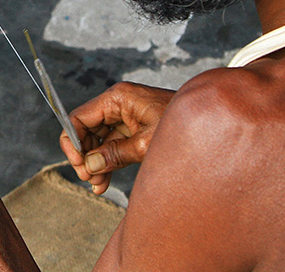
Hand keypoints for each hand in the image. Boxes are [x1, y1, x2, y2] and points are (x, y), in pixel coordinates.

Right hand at [59, 82, 174, 194]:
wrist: (211, 125)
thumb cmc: (184, 127)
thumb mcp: (146, 143)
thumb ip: (115, 154)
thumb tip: (89, 165)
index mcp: (118, 98)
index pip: (80, 117)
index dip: (73, 142)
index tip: (79, 165)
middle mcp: (118, 104)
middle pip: (87, 130)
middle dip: (85, 156)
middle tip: (89, 179)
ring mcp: (125, 116)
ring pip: (98, 140)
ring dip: (95, 163)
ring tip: (98, 186)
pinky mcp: (133, 128)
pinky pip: (112, 145)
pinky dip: (107, 162)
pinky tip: (104, 181)